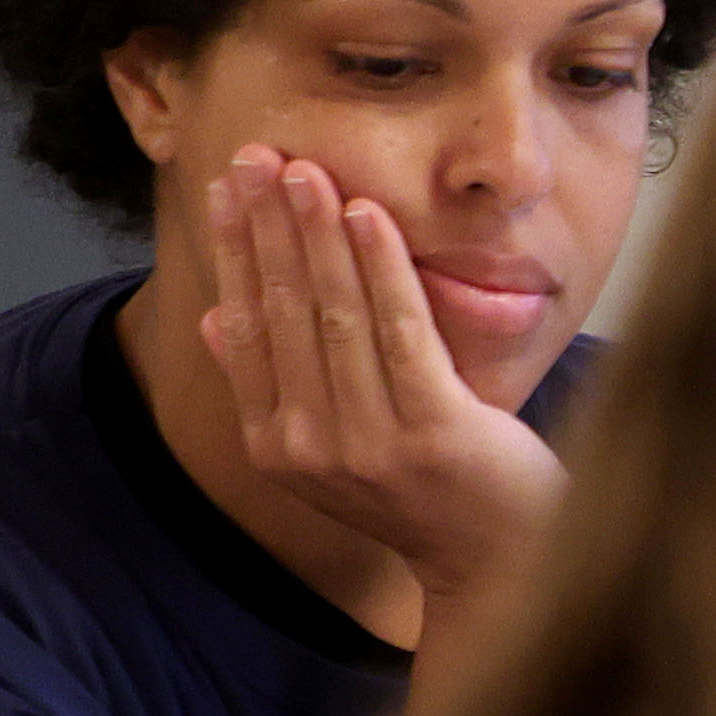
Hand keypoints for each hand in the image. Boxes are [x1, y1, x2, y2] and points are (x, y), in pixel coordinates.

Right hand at [202, 147, 566, 629]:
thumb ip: (275, 388)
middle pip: (282, 311)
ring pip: (332, 314)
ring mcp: (369, 442)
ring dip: (314, 233)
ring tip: (305, 170)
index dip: (235, 251)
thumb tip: (215, 319)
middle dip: (266, 225)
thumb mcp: (331, 448)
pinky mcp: (431, 430)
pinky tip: (366, 215)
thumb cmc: (425, 493)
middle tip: (257, 154)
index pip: (247, 328)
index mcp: (276, 446)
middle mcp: (309, 446)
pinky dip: (381, 268)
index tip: (229, 187)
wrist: (501, 562)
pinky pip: (398, 331)